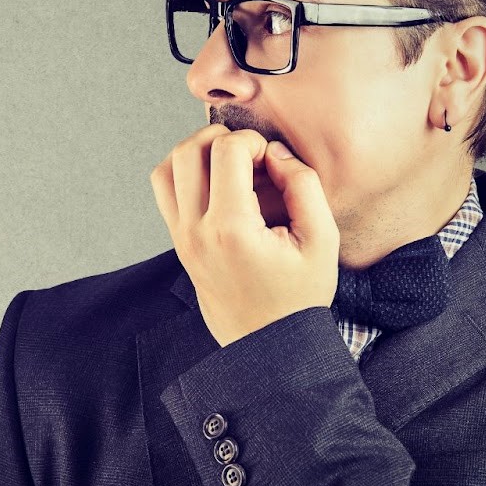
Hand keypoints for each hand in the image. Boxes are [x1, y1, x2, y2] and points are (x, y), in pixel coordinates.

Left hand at [150, 125, 338, 346]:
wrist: (270, 348)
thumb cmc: (299, 297)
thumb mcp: (321, 241)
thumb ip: (303, 186)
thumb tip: (276, 153)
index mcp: (231, 228)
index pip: (225, 151)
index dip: (252, 140)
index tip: (272, 160)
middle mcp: (196, 231)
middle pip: (187, 151)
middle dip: (221, 137)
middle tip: (249, 154)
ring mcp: (181, 238)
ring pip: (166, 168)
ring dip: (195, 152)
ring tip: (228, 162)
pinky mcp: (178, 244)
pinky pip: (164, 193)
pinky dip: (183, 175)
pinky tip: (216, 184)